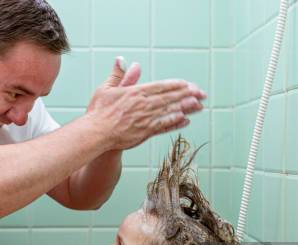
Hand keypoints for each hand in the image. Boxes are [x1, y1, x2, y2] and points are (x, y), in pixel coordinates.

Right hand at [85, 59, 206, 150]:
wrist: (95, 133)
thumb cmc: (98, 112)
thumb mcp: (106, 88)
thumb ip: (119, 75)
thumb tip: (123, 59)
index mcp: (135, 92)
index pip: (160, 86)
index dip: (176, 85)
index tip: (188, 84)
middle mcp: (143, 104)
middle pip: (169, 97)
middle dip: (187, 94)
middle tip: (201, 93)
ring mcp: (145, 119)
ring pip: (169, 111)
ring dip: (185, 107)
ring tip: (199, 104)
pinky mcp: (144, 132)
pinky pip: (163, 126)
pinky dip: (175, 122)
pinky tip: (185, 119)